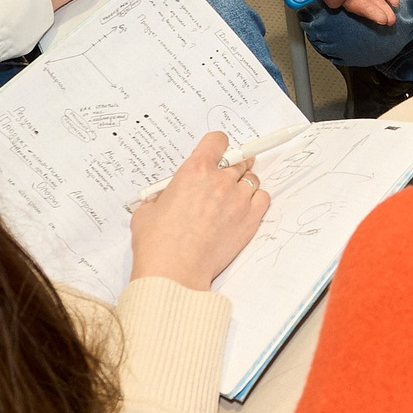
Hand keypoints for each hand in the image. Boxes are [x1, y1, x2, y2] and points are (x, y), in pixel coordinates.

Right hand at [129, 132, 269, 290]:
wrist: (174, 271)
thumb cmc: (158, 243)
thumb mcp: (148, 210)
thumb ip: (162, 196)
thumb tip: (165, 197)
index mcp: (195, 171)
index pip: (218, 141)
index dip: (217, 145)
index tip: (217, 152)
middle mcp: (220, 181)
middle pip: (239, 160)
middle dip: (232, 166)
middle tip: (224, 177)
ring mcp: (238, 200)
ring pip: (252, 179)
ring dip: (243, 184)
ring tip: (231, 197)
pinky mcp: (250, 220)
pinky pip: (263, 199)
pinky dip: (255, 201)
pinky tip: (243, 209)